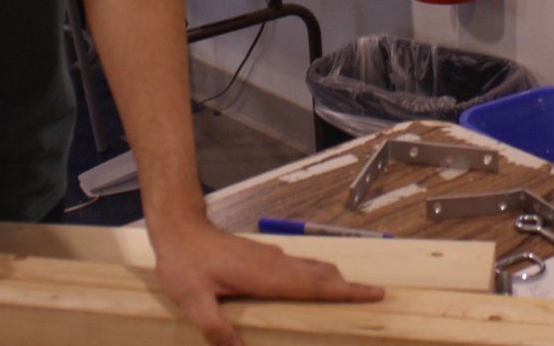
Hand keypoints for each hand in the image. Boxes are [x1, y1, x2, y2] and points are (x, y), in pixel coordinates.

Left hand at [149, 217, 384, 345]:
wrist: (179, 227)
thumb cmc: (185, 262)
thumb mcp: (193, 298)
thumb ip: (214, 326)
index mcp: (265, 276)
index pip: (313, 286)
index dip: (344, 292)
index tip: (373, 292)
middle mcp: (273, 264)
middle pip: (319, 276)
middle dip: (347, 286)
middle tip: (374, 294)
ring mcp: (268, 257)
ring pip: (309, 268)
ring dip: (332, 278)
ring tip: (350, 288)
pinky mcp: (260, 255)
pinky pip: (296, 265)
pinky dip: (313, 274)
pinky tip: (310, 280)